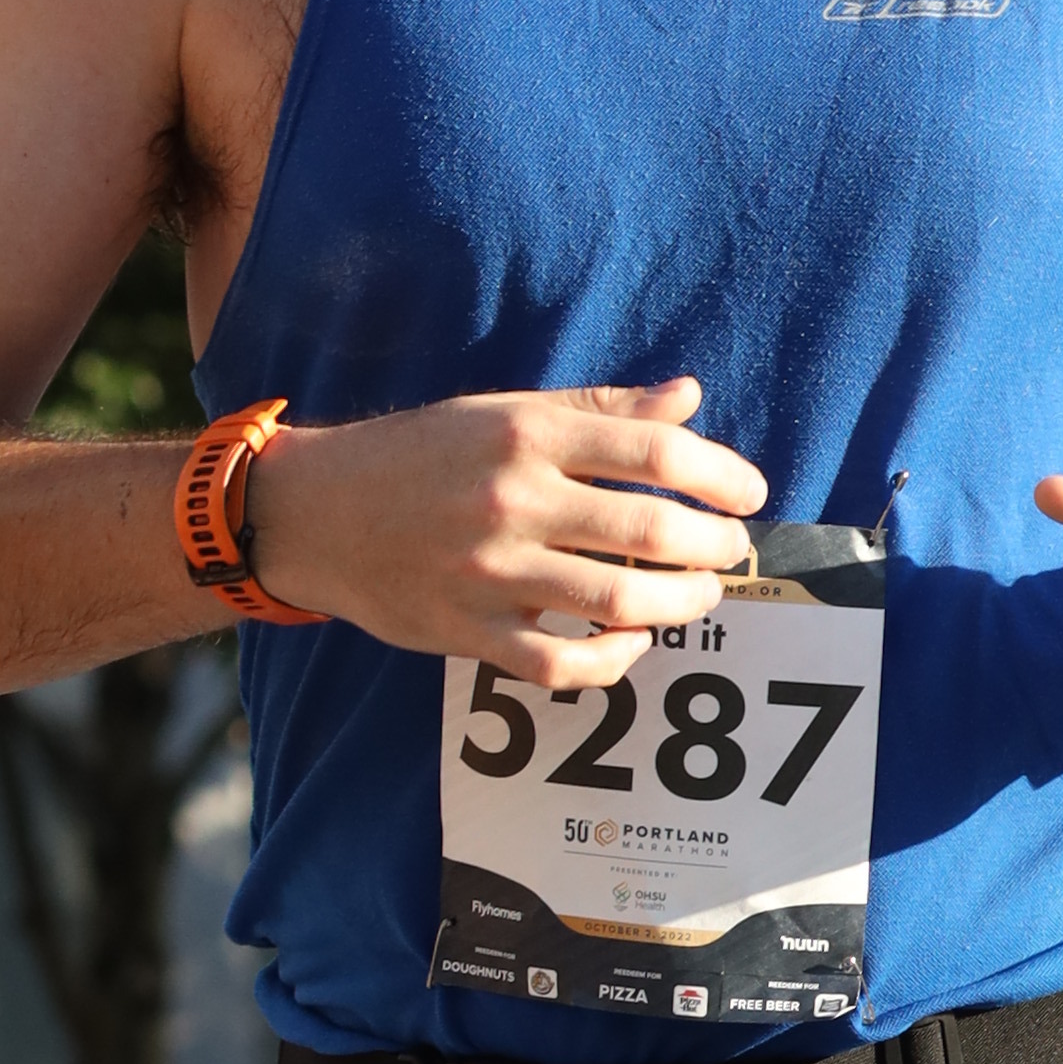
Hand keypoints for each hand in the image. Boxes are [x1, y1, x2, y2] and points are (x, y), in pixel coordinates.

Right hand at [246, 379, 765, 684]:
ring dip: (681, 604)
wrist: (314, 511)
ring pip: (619, 602)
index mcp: (525, 433)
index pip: (657, 451)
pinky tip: (631, 641)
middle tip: (730, 550)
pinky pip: (563, 666)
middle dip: (714, 546)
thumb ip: (600, 411)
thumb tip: (690, 397)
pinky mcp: (466, 632)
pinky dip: (613, 661)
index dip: (723, 475)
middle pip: (652, 530)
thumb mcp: (504, 412)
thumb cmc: (422, 455)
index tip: (749, 494)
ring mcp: (488, 572)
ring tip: (699, 594)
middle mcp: (510, 499)